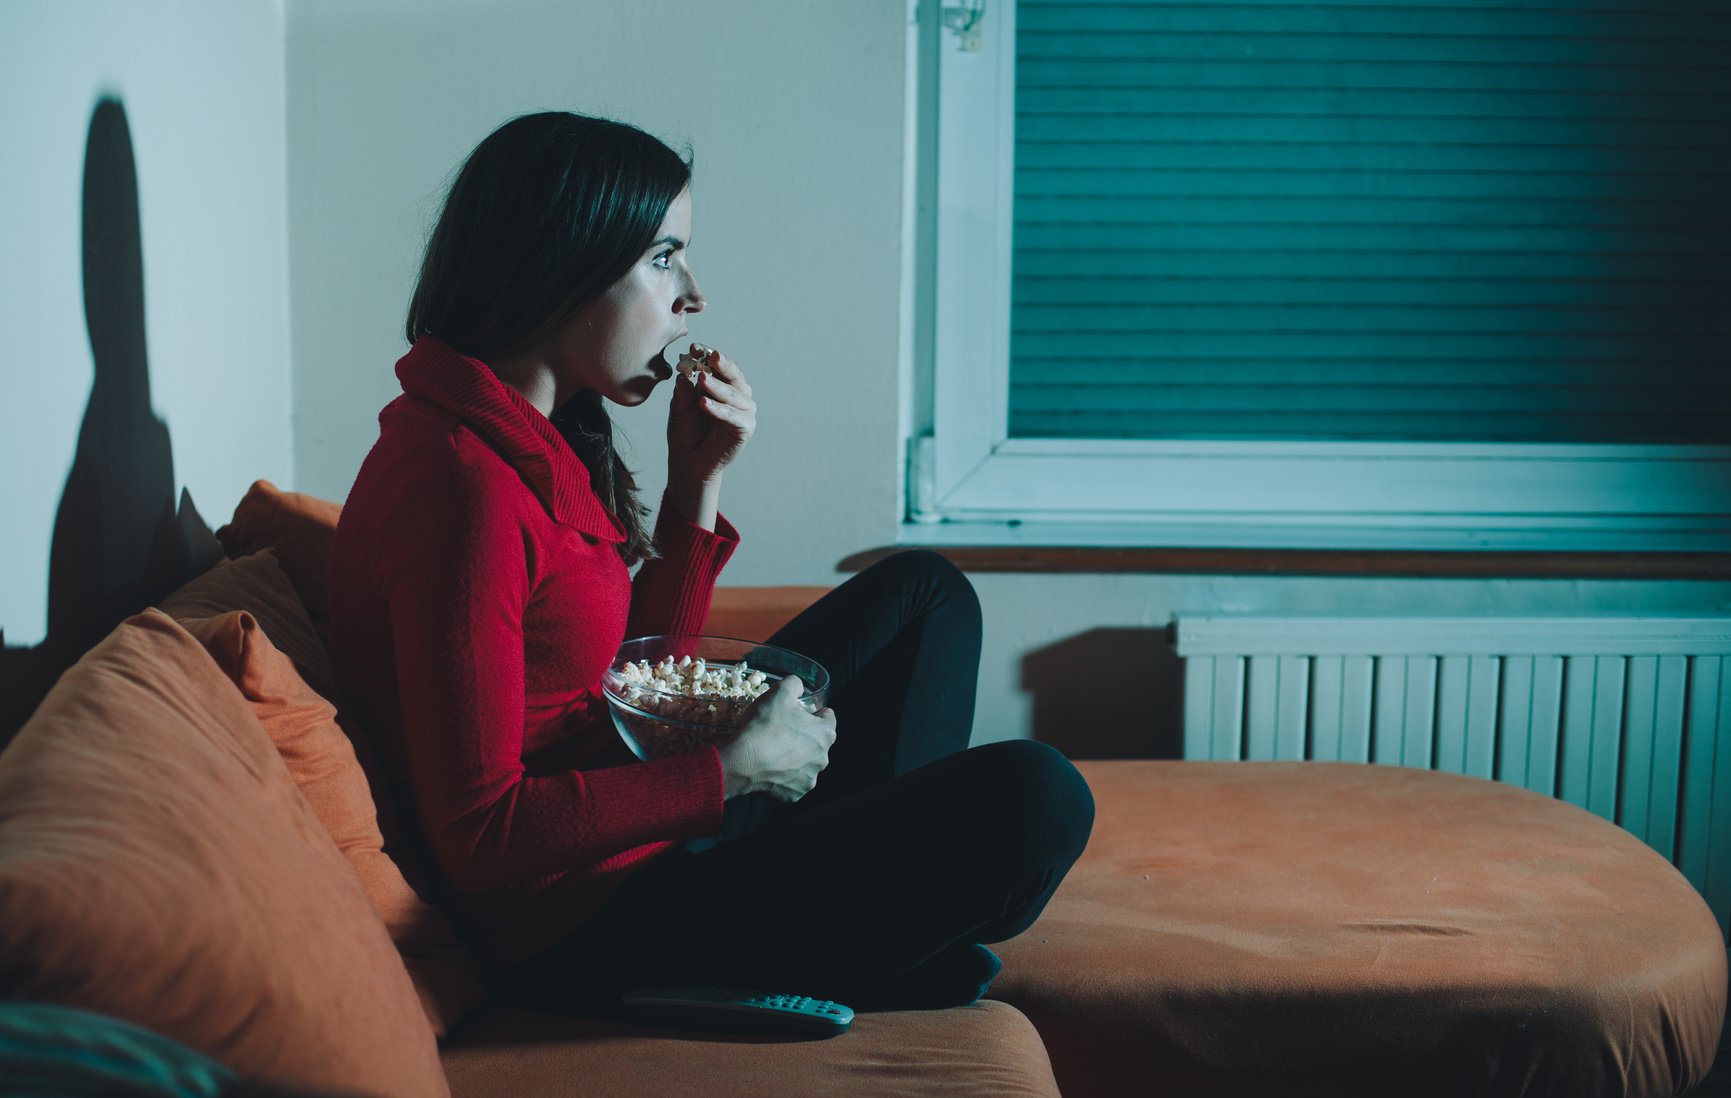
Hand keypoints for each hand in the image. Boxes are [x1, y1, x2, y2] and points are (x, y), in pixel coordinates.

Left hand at [666, 344, 754, 487]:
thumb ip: (683, 392)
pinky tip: (704, 403)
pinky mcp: (746, 428)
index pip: (717, 365)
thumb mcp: (679, 408)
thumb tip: (683, 373)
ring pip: (734, 393)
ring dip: (718, 386)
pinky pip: (734, 415)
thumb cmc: (686, 433)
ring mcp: (743, 410)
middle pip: (733, 374)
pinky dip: (719, 409)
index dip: (707, 354)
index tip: (693, 347)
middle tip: (711, 355)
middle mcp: (735, 394)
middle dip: (722, 364)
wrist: (689, 461)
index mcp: (720, 384)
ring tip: (702, 379)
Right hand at [715, 676, 835, 802]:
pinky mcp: (795, 795)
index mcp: (825, 734)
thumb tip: (798, 687)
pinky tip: (769, 768)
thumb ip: (795, 684)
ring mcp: (809, 779)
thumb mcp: (779, 692)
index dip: (813, 712)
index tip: (799, 712)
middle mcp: (823, 759)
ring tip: (773, 750)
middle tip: (781, 730)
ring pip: (805, 763)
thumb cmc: (764, 726)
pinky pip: (792, 781)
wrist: (742, 762)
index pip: (828, 717)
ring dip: (794, 757)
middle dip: (803, 735)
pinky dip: (784, 775)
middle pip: (816, 742)